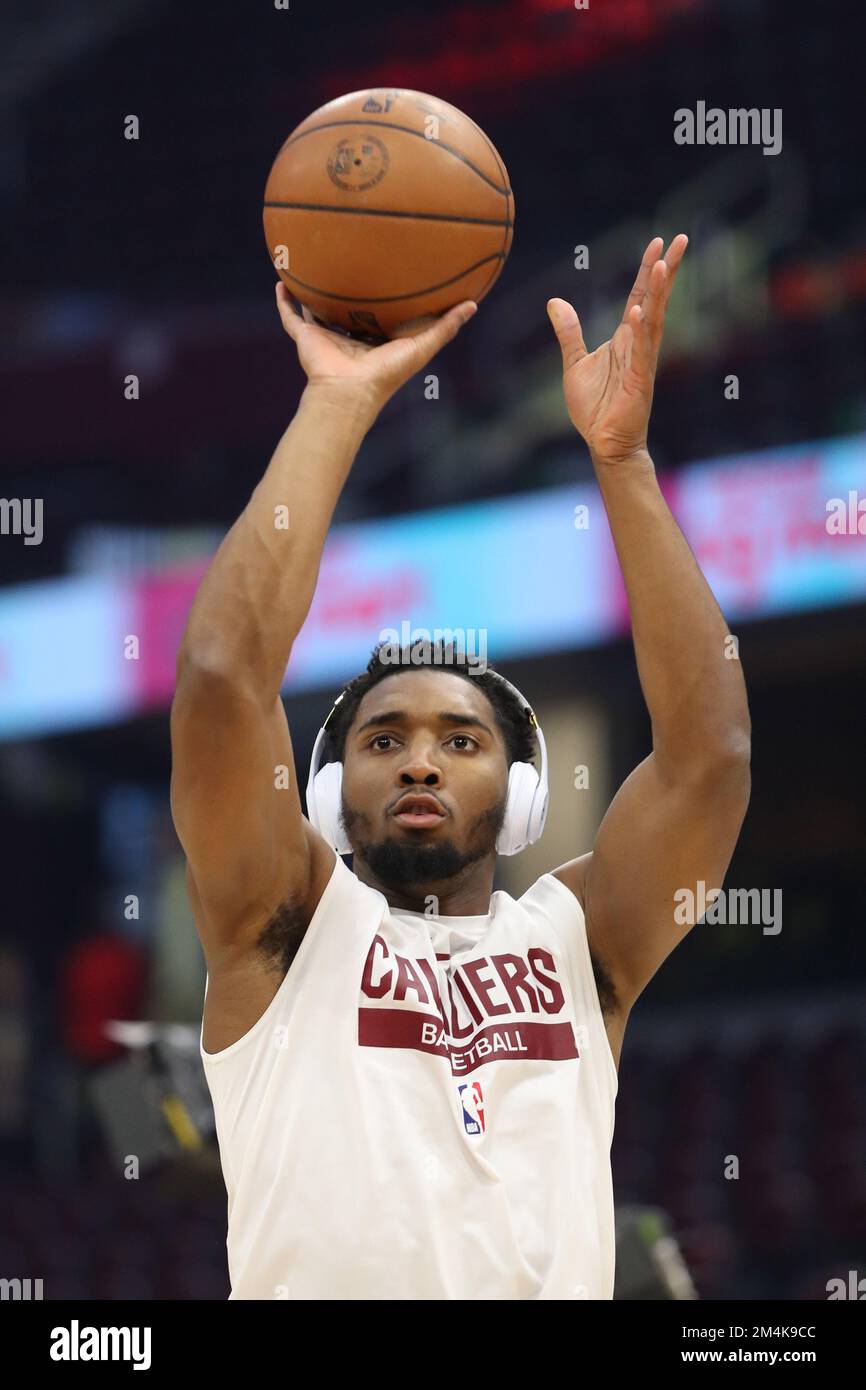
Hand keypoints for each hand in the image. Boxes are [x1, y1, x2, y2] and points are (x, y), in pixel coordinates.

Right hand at [275, 284, 476, 413]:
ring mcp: (325, 339)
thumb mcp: (423, 347)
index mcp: (374, 343)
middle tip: (351, 263)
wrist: (349, 392)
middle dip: (349, 294)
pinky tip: (281, 282)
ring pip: (317, 312)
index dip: (384, 300)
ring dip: (313, 294)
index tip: (390, 275)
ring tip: (311, 268)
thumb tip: (473, 304)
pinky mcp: (305, 339)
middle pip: (348, 312)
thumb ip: (445, 327)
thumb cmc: (387, 374)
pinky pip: (290, 317)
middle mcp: (349, 340)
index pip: (379, 318)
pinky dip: (284, 301)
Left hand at [547, 234, 687, 465]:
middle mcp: (638, 344)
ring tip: (664, 265)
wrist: (603, 443)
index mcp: (626, 338)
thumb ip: (569, 331)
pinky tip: (638, 311)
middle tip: (681, 239)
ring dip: (659, 293)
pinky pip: (640, 352)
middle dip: (667, 270)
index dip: (648, 269)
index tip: (659, 242)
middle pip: (655, 300)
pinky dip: (640, 331)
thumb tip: (555, 301)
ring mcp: (641, 362)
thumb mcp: (574, 362)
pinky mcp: (637, 381)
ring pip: (653, 320)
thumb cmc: (595, 407)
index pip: (640, 295)